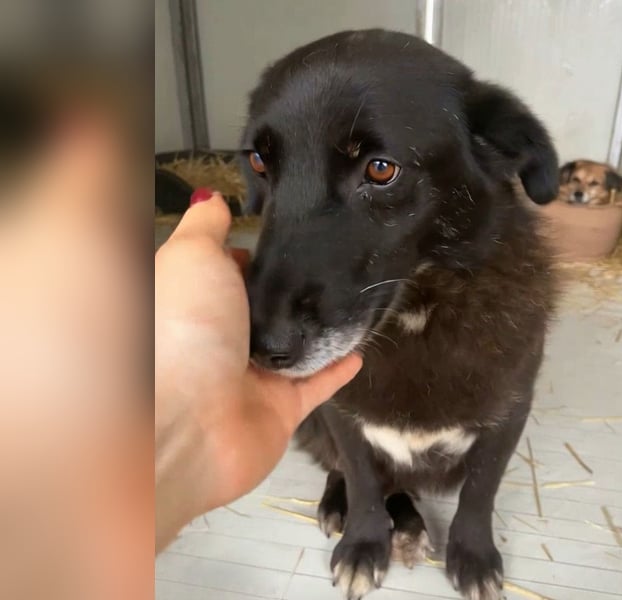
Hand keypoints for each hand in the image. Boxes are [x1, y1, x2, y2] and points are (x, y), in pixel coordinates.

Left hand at [155, 194, 360, 549]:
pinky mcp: (279, 412)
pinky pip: (316, 386)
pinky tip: (361, 350)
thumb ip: (204, 226)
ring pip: (291, 349)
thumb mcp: (189, 258)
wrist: (192, 423)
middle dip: (292, 294)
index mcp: (193, 306)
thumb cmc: (187, 329)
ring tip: (355, 302)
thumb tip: (212, 199)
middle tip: (333, 265)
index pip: (226, 274)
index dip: (253, 255)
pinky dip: (337, 369)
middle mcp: (219, 343)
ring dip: (318, 331)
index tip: (287, 237)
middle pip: (261, 313)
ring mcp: (249, 380)